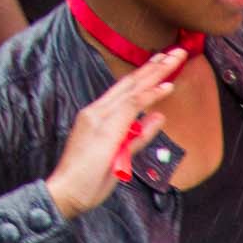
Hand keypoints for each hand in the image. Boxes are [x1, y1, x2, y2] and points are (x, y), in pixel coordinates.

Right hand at [44, 48, 184, 218]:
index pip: (125, 90)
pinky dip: (149, 94)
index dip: (146, 75)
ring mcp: (99, 116)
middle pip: (129, 83)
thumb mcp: (121, 156)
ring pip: (132, 88)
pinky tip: (165, 86)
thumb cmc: (89, 179)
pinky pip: (131, 105)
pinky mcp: (106, 126)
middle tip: (175, 51)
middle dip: (154, 66)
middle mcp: (97, 111)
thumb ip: (140, 135)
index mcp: (98, 116)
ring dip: (156, 73)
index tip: (163, 62)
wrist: (67, 191)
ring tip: (175, 59)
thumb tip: (159, 117)